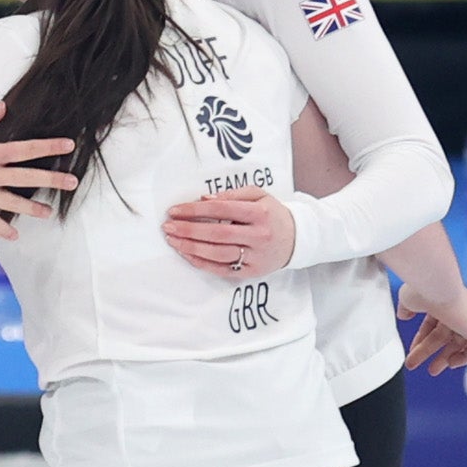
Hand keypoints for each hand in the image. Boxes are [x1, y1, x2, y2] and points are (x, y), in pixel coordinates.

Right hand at [0, 103, 78, 238]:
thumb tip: (3, 107)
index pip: (26, 149)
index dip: (49, 147)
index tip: (69, 146)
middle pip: (28, 178)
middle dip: (53, 180)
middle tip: (73, 183)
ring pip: (13, 204)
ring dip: (33, 209)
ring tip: (48, 213)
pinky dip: (4, 230)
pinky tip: (15, 236)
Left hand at [162, 190, 293, 279]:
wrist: (298, 238)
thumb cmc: (273, 214)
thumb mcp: (259, 195)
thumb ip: (232, 194)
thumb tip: (203, 199)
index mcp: (260, 213)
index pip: (221, 209)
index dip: (194, 210)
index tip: (175, 210)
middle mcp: (259, 236)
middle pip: (217, 233)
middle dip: (188, 230)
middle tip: (168, 227)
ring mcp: (256, 256)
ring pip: (218, 254)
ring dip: (191, 248)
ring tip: (173, 241)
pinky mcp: (252, 272)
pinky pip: (223, 270)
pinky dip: (202, 263)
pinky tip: (187, 255)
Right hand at [399, 280, 466, 375]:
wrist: (436, 284)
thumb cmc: (421, 288)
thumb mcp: (408, 299)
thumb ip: (407, 308)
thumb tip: (404, 316)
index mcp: (444, 298)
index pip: (434, 322)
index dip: (422, 338)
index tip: (411, 350)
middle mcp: (459, 306)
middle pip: (443, 334)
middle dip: (429, 350)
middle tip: (416, 364)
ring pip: (456, 343)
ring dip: (443, 357)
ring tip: (431, 371)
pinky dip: (464, 357)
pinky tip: (451, 364)